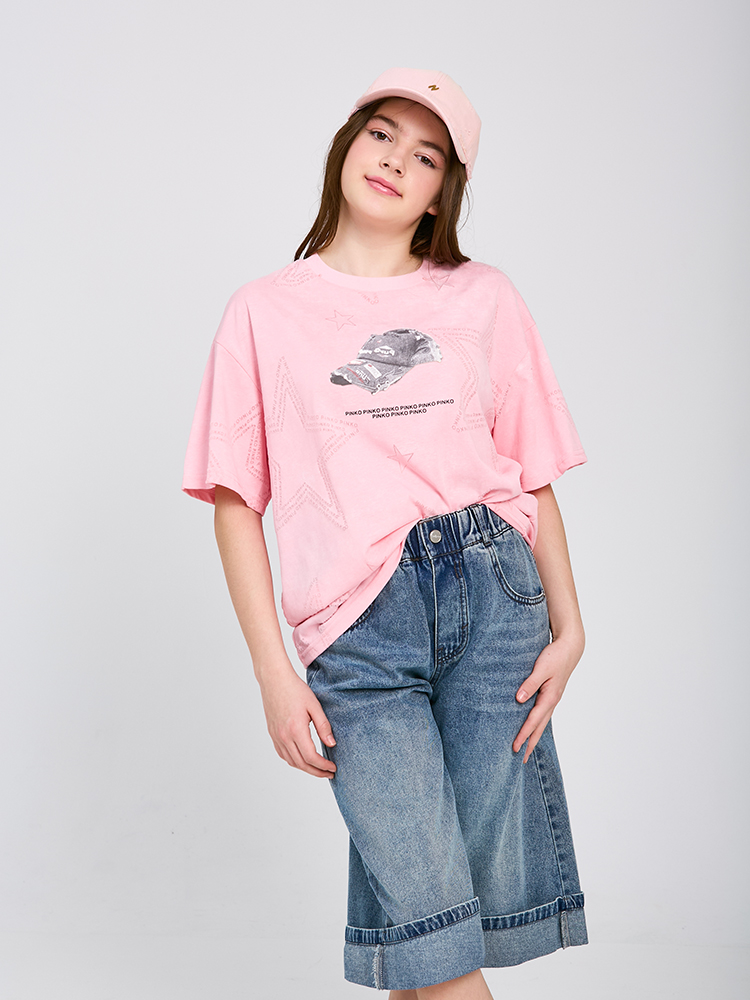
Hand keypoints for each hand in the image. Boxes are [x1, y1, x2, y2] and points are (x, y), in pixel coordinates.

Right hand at [259, 667, 336, 777]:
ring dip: (305, 768)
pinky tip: (302, 759)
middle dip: (316, 771)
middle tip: (329, 773)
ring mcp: (276, 736)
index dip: (323, 766)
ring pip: (291, 761)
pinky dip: (293, 761)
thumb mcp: (314, 706)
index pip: (311, 757)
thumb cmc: (295, 690)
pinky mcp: (272, 733)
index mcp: (296, 730)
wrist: (274, 680)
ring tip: (318, 768)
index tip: (333, 767)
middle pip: (301, 764)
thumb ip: (323, 726)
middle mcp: (284, 736)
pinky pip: (282, 754)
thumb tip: (332, 744)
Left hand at [513, 632, 582, 763]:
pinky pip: (542, 714)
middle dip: (530, 744)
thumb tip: (519, 699)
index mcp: (549, 697)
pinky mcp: (551, 694)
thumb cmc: (555, 656)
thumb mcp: (541, 668)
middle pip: (539, 728)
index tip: (514, 747)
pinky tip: (532, 727)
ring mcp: (552, 699)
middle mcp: (552, 702)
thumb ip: (530, 683)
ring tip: (525, 749)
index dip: (523, 735)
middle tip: (520, 760)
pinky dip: (536, 724)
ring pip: (541, 722)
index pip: (533, 721)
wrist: (570, 648)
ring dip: (533, 736)